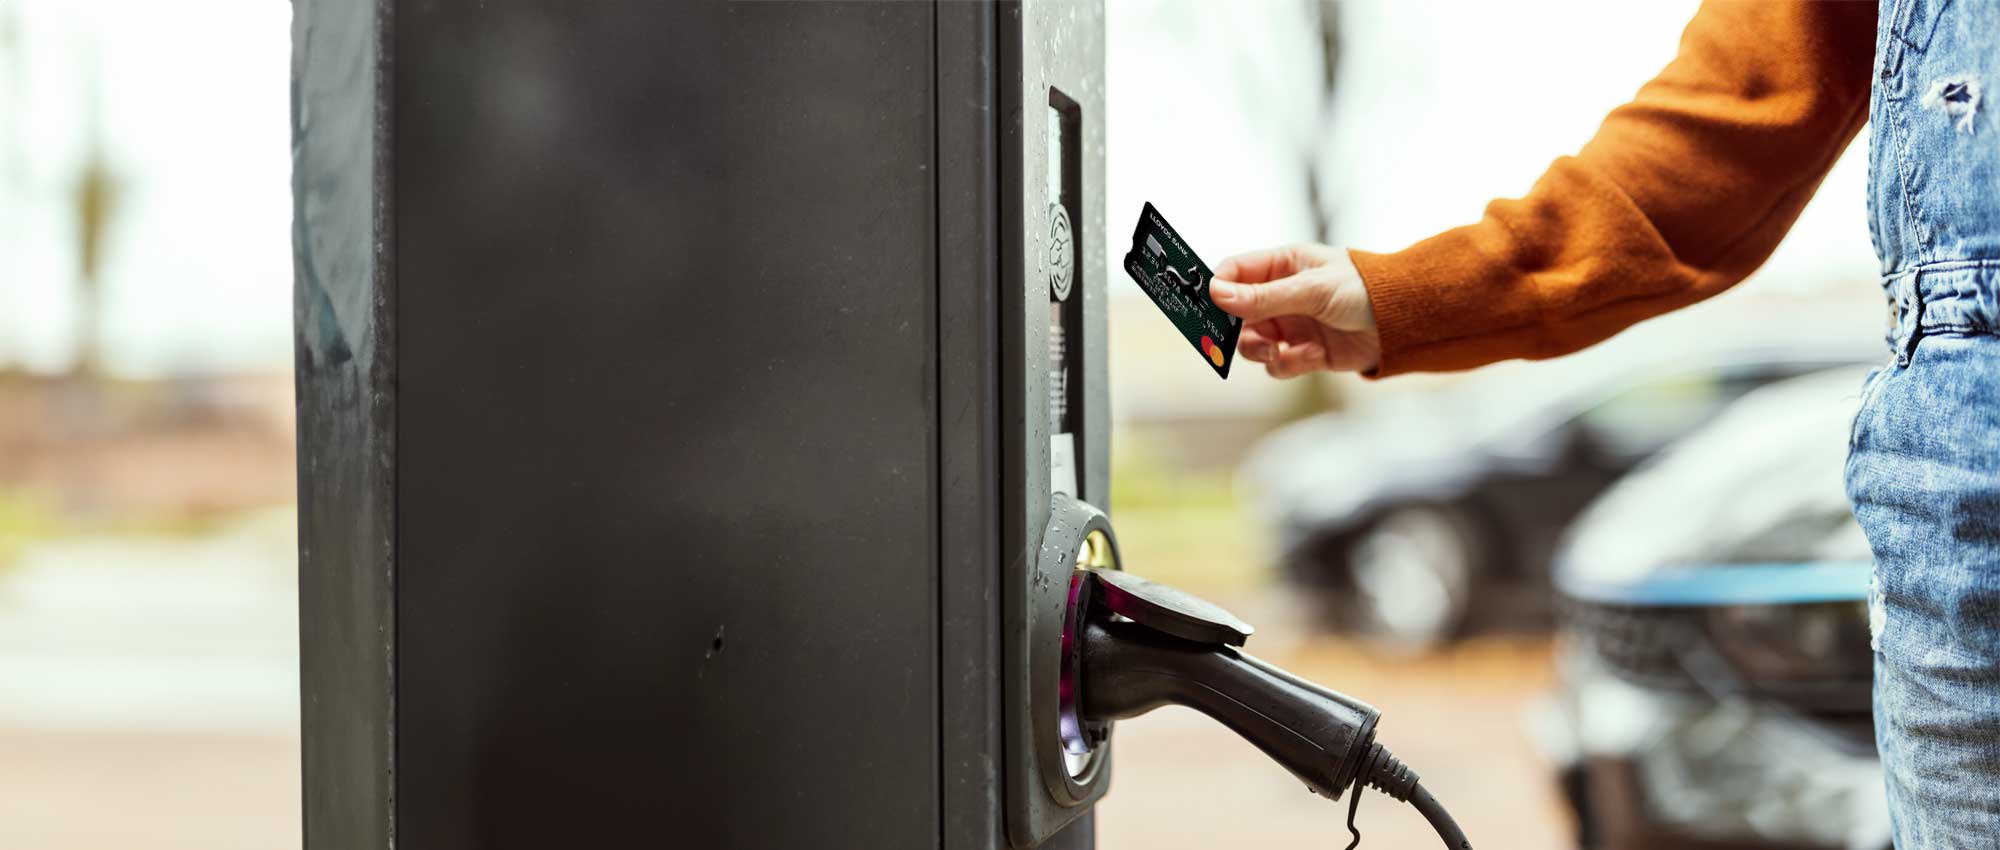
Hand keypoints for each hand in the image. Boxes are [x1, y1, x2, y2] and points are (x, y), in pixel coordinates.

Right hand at [1208, 244, 1379, 376]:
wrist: (1405, 323)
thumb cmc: (1364, 289)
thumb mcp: (1311, 290)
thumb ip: (1263, 297)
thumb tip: (1216, 294)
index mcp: (1282, 266)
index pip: (1235, 272)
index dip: (1219, 288)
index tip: (1211, 307)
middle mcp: (1281, 296)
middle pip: (1237, 315)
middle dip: (1238, 331)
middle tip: (1248, 339)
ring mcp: (1292, 325)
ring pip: (1253, 344)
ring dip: (1261, 352)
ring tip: (1278, 353)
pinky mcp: (1305, 353)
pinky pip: (1279, 365)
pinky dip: (1291, 364)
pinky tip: (1314, 356)